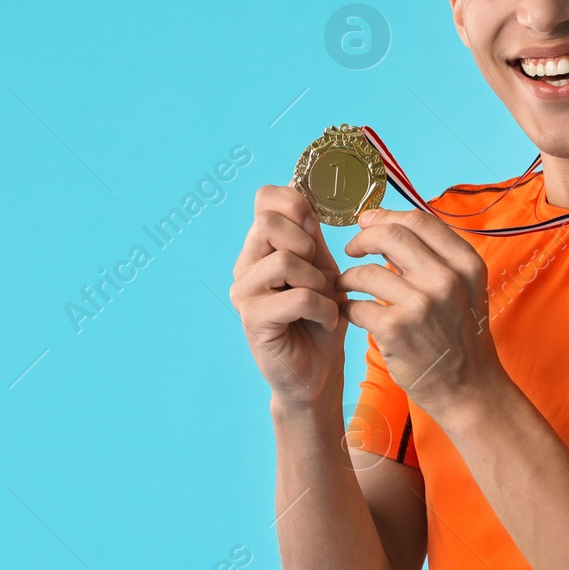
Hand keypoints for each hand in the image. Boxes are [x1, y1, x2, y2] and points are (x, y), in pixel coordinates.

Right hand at [230, 185, 346, 408]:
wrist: (318, 371)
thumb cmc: (320, 319)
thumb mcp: (322, 269)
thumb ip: (311, 236)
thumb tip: (304, 200)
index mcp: (261, 247)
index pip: (265, 198)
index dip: (295, 205)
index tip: (315, 233)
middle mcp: (245, 265)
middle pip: (268, 223)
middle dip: (306, 245)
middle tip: (318, 275)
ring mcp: (244, 292)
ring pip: (283, 260)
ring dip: (318, 282)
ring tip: (324, 301)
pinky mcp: (253, 319)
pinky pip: (296, 297)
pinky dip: (322, 308)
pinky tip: (324, 321)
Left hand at [339, 207, 506, 419]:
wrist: (468, 387)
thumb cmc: (459, 335)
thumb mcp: (464, 288)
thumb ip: (433, 257)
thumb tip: (382, 225)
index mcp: (466, 264)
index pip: (418, 221)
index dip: (386, 216)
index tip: (367, 222)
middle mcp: (447, 279)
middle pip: (389, 236)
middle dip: (362, 239)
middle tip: (351, 250)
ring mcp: (421, 304)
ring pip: (365, 272)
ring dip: (347, 278)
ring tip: (346, 286)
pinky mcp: (395, 330)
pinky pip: (356, 305)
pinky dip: (346, 308)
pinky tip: (350, 312)